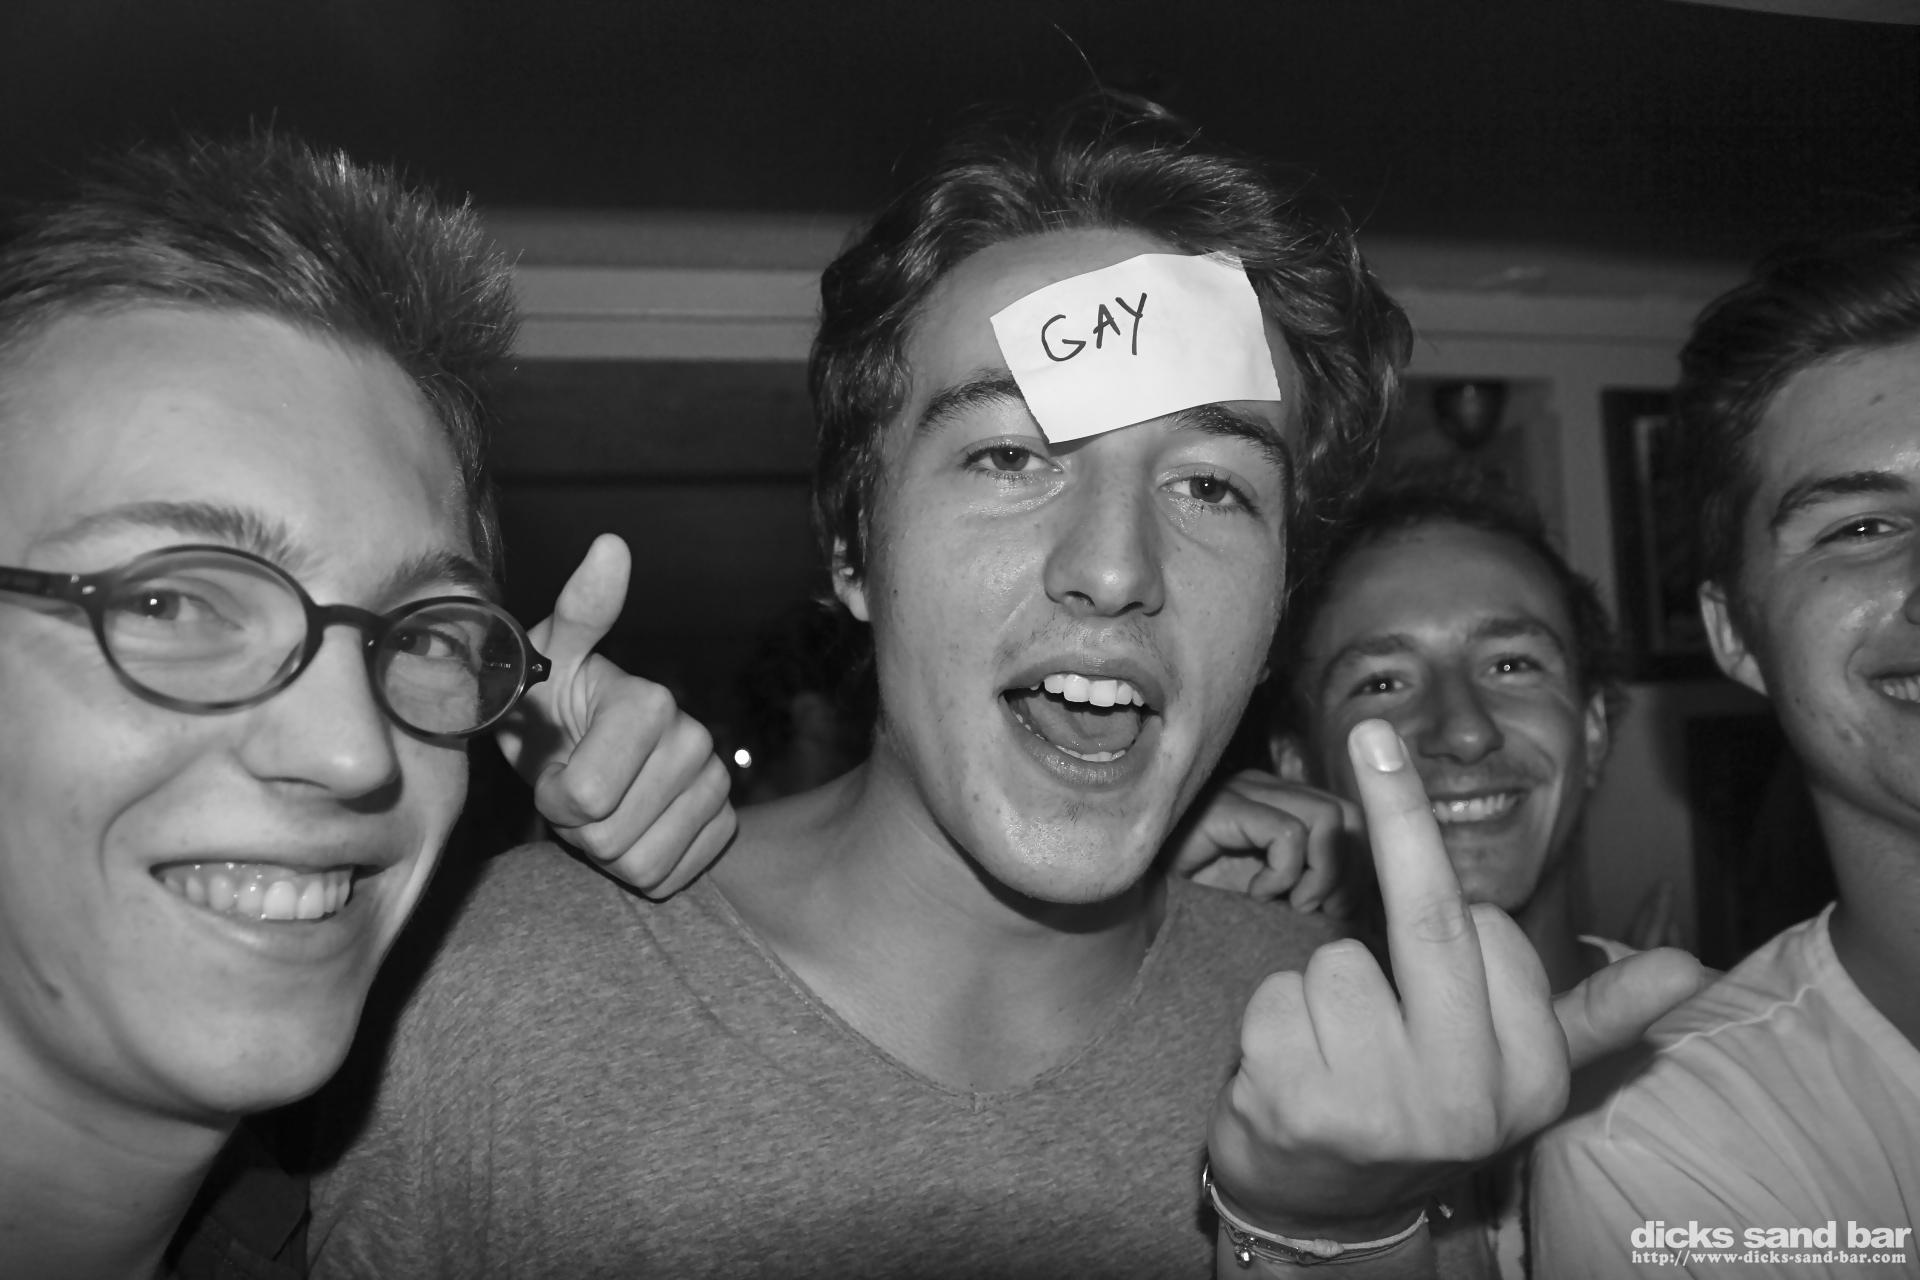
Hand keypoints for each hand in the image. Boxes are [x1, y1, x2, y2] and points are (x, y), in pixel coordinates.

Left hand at [495, 535, 736, 897]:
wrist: (578, 746)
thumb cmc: (550, 700)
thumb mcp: (546, 656)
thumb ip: (579, 609)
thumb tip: (611, 544)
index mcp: (652, 703)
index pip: (587, 793)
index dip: (554, 795)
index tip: (549, 766)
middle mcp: (697, 742)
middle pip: (612, 837)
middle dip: (578, 825)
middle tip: (571, 788)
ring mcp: (715, 789)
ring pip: (640, 864)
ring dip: (604, 849)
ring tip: (599, 808)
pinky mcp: (723, 829)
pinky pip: (669, 879)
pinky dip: (639, 868)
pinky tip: (631, 827)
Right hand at [1167, 769, 1359, 913]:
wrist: (1126, 913)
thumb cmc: (1198, 917)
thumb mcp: (1269, 908)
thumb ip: (1310, 894)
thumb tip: (1362, 907)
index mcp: (1278, 804)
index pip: (1353, 819)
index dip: (1356, 871)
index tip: (1332, 916)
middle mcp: (1264, 787)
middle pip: (1351, 815)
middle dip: (1346, 874)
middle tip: (1314, 914)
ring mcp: (1242, 791)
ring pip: (1330, 820)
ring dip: (1320, 877)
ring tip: (1288, 907)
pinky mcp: (1221, 807)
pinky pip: (1288, 836)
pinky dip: (1284, 877)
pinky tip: (1255, 898)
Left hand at [1206, 719, 1707, 1237]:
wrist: (1321, 1207)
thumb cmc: (1418, 1106)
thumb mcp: (1516, 1073)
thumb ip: (1592, 1015)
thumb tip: (1690, 968)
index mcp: (1531, 1079)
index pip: (1489, 929)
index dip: (1453, 918)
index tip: (1447, 938)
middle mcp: (1467, 1101)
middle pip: (1430, 918)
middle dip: (1397, 805)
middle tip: (1371, 728)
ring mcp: (1380, 1108)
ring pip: (1334, 961)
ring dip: (1321, 989)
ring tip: (1337, 1051)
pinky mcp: (1296, 1108)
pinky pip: (1275, 996)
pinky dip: (1271, 1018)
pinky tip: (1292, 1073)